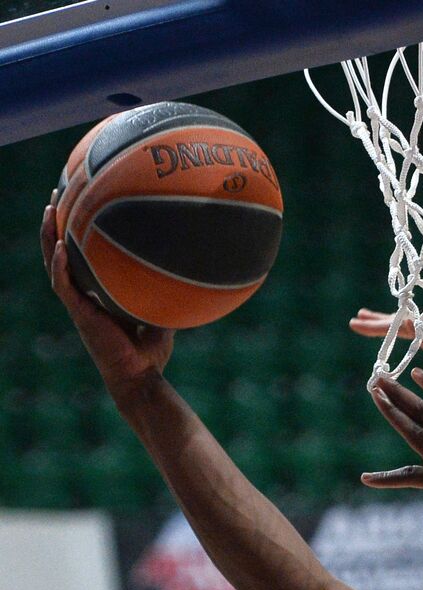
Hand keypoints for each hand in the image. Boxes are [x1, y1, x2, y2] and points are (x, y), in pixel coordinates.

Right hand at [41, 196, 172, 396]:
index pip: (81, 258)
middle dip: (56, 225)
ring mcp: (79, 305)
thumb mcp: (161, 317)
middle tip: (57, 195)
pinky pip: (64, 285)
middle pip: (61, 253)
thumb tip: (190, 272)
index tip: (78, 205)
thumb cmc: (151, 354)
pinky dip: (60, 266)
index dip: (75, 234)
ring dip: (49, 238)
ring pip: (55, 264)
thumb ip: (166, 296)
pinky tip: (61, 247)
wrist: (140, 379)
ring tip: (50, 210)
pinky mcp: (79, 315)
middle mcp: (83, 296)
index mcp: (97, 295)